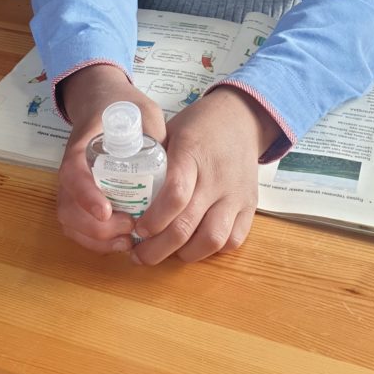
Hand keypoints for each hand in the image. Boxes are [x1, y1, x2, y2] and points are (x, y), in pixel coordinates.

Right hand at [57, 64, 165, 252]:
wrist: (102, 100)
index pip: (73, 173)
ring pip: (70, 223)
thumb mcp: (144, 112)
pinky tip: (121, 242)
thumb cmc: (124, 107)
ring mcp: (72, 187)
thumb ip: (157, 135)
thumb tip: (176, 168)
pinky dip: (96, 242)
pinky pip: (77, 228)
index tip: (107, 211)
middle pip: (68, 209)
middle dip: (97, 229)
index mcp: (83, 146)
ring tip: (128, 240)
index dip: (86, 195)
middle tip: (130, 228)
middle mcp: (72, 170)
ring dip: (97, 240)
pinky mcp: (79, 199)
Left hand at [131, 86, 279, 264]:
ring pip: (213, 239)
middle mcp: (216, 177)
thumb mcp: (171, 132)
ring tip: (167, 254)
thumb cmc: (198, 125)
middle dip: (158, 249)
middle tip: (139, 255)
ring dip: (185, 255)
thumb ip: (152, 159)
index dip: (154, 219)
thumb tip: (124, 192)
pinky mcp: (250, 205)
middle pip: (188, 225)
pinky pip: (233, 240)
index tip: (137, 228)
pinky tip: (193, 246)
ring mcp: (236, 194)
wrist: (241, 117)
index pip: (175, 195)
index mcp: (192, 154)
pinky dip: (211, 251)